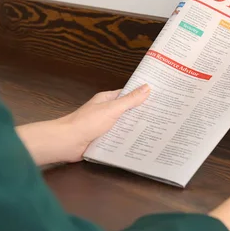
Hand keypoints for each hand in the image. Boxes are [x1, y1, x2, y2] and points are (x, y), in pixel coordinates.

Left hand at [17, 85, 149, 164]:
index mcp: (107, 100)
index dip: (142, 95)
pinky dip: (127, 140)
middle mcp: (106, 111)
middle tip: (162, 115)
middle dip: (142, 113)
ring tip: (155, 130)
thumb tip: (146, 88)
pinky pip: (119, 138)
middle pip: (128, 111)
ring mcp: (105, 126)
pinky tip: (140, 142)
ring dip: (135, 128)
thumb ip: (130, 100)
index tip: (158, 96)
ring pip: (124, 125)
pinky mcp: (104, 139)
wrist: (67, 142)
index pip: (128, 94)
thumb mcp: (112, 109)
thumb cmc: (86, 122)